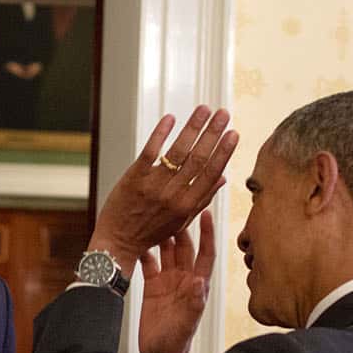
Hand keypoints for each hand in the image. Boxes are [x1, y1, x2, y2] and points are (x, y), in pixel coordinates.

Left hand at [90, 106, 237, 272]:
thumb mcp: (181, 221)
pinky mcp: (134, 177)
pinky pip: (150, 151)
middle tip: (224, 113)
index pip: (211, 174)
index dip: (223, 152)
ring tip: (204, 109)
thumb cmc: (150, 232)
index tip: (234, 133)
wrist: (118, 242)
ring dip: (192, 127)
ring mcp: (154, 185)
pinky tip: (171, 118)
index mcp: (187, 206)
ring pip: (178, 152)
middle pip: (198, 158)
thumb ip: (202, 199)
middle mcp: (173, 195)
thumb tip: (223, 178)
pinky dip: (161, 133)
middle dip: (213, 133)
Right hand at [139, 211, 215, 352]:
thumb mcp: (186, 323)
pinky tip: (138, 239)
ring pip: (166, 251)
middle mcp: (184, 279)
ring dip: (162, 236)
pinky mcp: (152, 286)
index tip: (206, 213)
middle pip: (184, 246)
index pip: (205, 253)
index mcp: (197, 285)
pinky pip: (149, 263)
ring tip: (155, 217)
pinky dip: (145, 251)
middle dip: (180, 227)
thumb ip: (193, 303)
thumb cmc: (176, 342)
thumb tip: (199, 281)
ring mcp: (168, 281)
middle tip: (173, 207)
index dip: (207, 234)